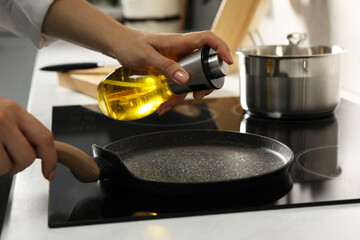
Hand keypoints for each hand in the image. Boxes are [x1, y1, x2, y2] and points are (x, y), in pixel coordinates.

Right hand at [0, 97, 56, 179]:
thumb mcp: (2, 113)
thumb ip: (20, 129)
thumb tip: (38, 151)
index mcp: (15, 110)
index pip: (45, 138)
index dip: (50, 159)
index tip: (49, 172)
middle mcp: (4, 119)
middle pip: (27, 157)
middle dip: (18, 165)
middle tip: (7, 160)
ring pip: (7, 166)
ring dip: (1, 167)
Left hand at [109, 29, 233, 113]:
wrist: (118, 45)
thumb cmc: (130, 44)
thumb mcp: (147, 56)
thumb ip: (166, 66)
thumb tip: (185, 78)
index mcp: (180, 42)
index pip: (208, 40)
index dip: (221, 48)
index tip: (228, 61)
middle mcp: (181, 52)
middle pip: (204, 65)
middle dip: (204, 83)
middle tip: (198, 95)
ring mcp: (176, 61)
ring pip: (190, 79)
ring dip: (183, 94)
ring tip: (168, 106)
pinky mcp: (169, 69)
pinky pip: (177, 83)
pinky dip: (172, 95)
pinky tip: (163, 104)